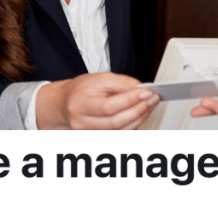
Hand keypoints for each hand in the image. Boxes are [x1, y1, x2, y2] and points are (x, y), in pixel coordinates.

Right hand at [36, 72, 157, 129]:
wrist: (65, 103)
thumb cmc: (81, 90)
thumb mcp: (99, 78)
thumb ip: (121, 82)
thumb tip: (141, 89)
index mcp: (80, 104)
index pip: (109, 106)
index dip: (130, 100)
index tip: (147, 92)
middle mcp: (82, 122)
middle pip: (116, 122)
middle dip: (139, 110)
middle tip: (152, 99)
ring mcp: (88, 133)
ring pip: (121, 131)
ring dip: (139, 118)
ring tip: (148, 105)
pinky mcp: (97, 138)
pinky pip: (120, 134)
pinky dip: (133, 124)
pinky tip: (139, 113)